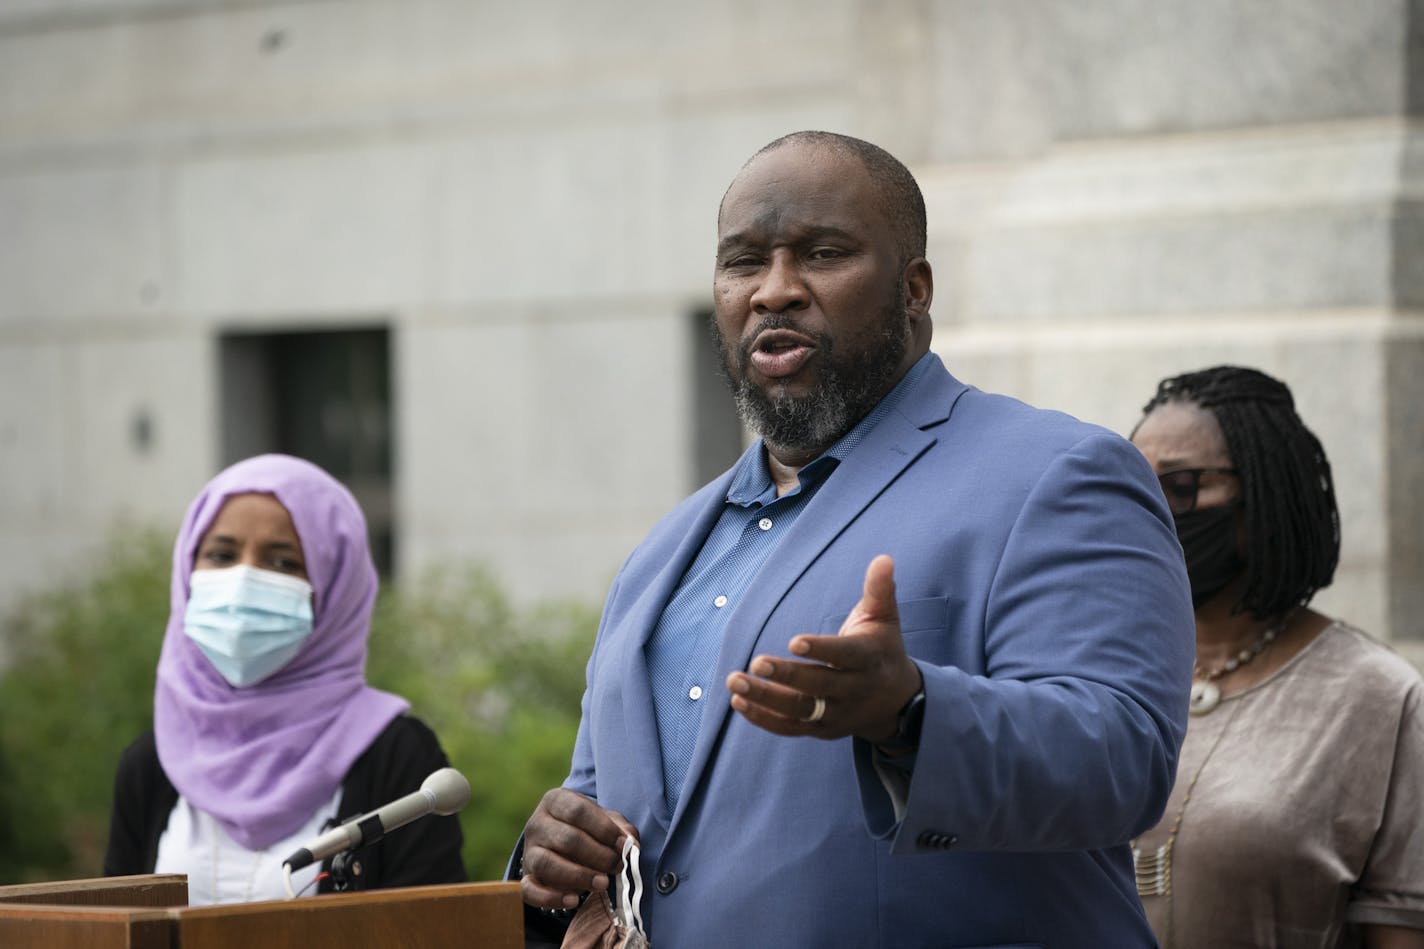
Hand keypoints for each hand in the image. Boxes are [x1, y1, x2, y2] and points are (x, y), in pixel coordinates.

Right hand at [519, 788, 638, 910]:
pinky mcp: (525, 877)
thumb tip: (631, 845)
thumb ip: (620, 829)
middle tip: (617, 867)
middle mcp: (537, 823)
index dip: (604, 829)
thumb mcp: (604, 821)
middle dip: (598, 855)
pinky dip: (551, 898)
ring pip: (547, 864)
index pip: (578, 811)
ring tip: (602, 884)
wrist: (559, 844)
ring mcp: (529, 851)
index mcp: (555, 800)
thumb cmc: (587, 829)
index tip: (623, 845)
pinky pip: (530, 890)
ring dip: (579, 876)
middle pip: (567, 839)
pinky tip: (574, 900)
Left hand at [725, 554, 922, 741]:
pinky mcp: (821, 729)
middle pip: (818, 686)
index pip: (844, 656)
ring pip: (800, 711)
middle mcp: (853, 690)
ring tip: (734, 680)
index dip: (821, 650)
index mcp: (868, 660)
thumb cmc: (882, 649)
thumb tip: (884, 558)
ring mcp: (836, 714)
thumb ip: (880, 590)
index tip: (793, 642)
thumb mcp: (885, 619)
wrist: (896, 701)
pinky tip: (738, 701)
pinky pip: (790, 728)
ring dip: (765, 698)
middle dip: (787, 676)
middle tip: (756, 662)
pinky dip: (764, 718)